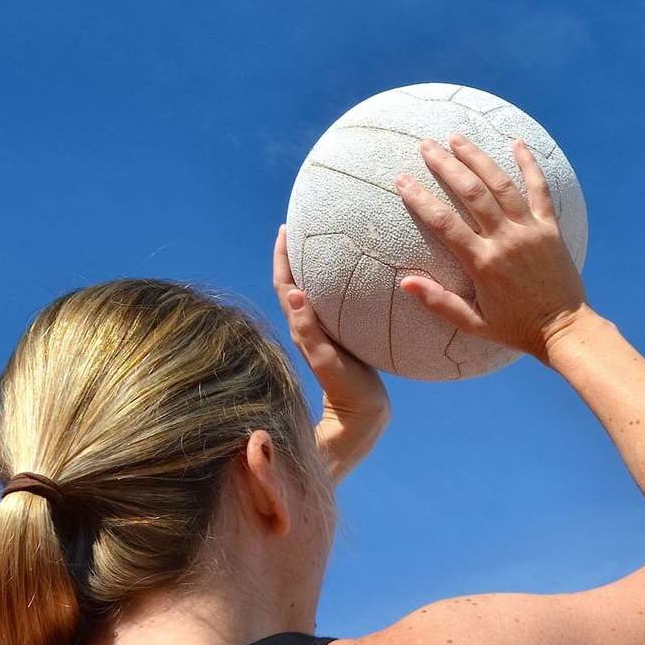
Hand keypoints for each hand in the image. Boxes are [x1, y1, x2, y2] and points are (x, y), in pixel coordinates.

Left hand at [273, 224, 389, 483]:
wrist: (362, 417)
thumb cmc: (345, 389)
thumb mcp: (326, 359)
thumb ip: (309, 330)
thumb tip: (294, 294)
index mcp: (301, 327)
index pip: (285, 285)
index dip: (282, 257)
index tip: (285, 229)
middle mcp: (308, 327)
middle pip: (294, 283)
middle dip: (294, 254)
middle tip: (301, 227)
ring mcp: (323, 334)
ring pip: (312, 293)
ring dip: (311, 268)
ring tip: (321, 244)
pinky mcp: (339, 340)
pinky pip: (331, 305)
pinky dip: (332, 286)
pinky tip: (348, 279)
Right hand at [393, 135, 590, 362]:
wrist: (564, 329)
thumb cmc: (516, 328)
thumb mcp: (474, 324)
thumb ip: (439, 302)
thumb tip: (405, 282)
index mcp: (483, 263)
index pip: (444, 222)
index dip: (421, 198)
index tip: (403, 180)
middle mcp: (506, 240)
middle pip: (471, 192)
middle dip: (446, 165)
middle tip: (426, 146)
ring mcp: (530, 230)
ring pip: (501, 184)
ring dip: (478, 158)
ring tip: (457, 138)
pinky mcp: (550, 228)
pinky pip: (540, 189)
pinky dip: (529, 164)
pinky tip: (517, 143)